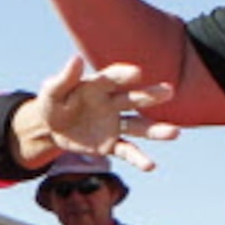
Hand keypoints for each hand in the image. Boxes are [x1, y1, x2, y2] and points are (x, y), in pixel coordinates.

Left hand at [28, 58, 178, 171]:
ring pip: (138, 126)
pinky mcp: (111, 144)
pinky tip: (151, 166)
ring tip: (175, 133)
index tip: (137, 73)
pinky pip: (127, 151)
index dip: (125, 75)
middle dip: (151, 95)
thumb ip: (64, 78)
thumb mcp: (51, 91)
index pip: (114, 78)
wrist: (50, 128)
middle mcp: (112, 103)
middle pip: (134, 99)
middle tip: (168, 91)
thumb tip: (76, 59)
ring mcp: (114, 124)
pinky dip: (138, 158)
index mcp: (99, 86)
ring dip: (156, 130)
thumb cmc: (52, 104)